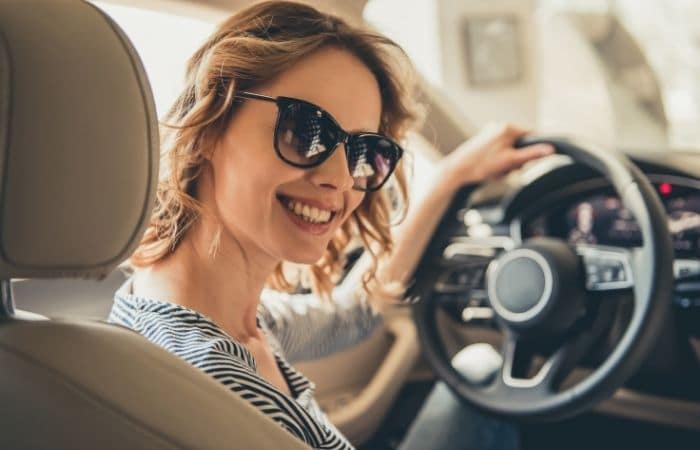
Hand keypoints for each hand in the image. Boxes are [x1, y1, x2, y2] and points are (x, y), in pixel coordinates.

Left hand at [437, 123, 554, 190]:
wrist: (457, 170)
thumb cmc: (481, 165)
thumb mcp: (510, 161)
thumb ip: (532, 155)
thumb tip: (550, 150)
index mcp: (507, 128)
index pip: (532, 135)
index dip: (533, 150)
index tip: (525, 161)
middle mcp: (498, 126)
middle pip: (520, 144)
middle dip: (517, 159)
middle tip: (506, 168)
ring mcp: (490, 133)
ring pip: (510, 149)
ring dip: (507, 162)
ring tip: (496, 170)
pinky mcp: (483, 141)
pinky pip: (499, 151)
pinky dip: (498, 162)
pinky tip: (490, 169)